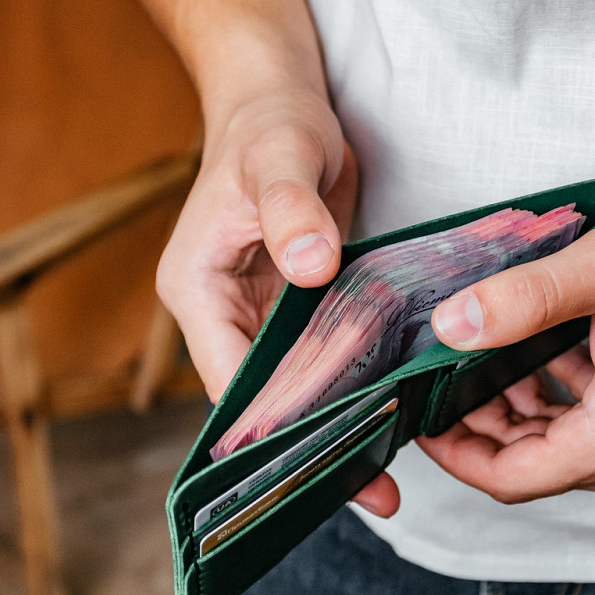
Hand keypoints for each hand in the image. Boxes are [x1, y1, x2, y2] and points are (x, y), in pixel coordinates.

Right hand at [157, 89, 399, 515]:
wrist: (282, 104)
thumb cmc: (269, 124)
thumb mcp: (279, 158)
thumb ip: (291, 212)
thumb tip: (310, 266)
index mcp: (199, 291)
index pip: (232, 379)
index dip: (277, 428)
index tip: (325, 466)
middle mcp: (224, 314)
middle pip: (265, 399)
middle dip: (313, 445)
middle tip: (376, 490)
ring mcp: (262, 314)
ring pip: (297, 387)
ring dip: (337, 424)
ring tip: (390, 472)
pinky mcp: (299, 306)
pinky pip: (325, 359)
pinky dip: (353, 386)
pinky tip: (395, 413)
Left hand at [419, 207, 594, 501]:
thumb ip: (524, 299)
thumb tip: (451, 326)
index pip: (505, 476)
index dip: (452, 453)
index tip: (420, 419)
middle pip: (525, 467)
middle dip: (477, 428)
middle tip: (444, 380)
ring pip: (553, 453)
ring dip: (512, 415)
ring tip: (486, 364)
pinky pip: (587, 439)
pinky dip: (553, 408)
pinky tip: (542, 362)